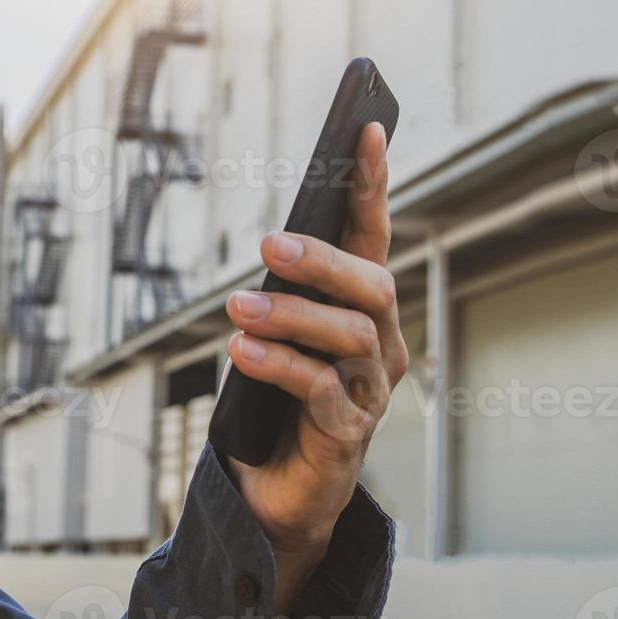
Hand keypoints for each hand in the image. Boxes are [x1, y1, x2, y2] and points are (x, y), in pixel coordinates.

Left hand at [222, 123, 407, 613]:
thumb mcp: (276, 334)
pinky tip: (242, 353)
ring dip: (290, 316)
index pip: (372, 235)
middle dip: (321, 261)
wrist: (277, 488)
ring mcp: (370, 390)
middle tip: (267, 245)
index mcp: (362, 308)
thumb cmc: (275, 397)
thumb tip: (274, 248)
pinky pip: (322, 390)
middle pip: (371, 285)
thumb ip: (283, 293)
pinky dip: (280, 366)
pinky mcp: (349, 432)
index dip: (372, 184)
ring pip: (347, 335)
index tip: (365, 130)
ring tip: (238, 310)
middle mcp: (379, 342)